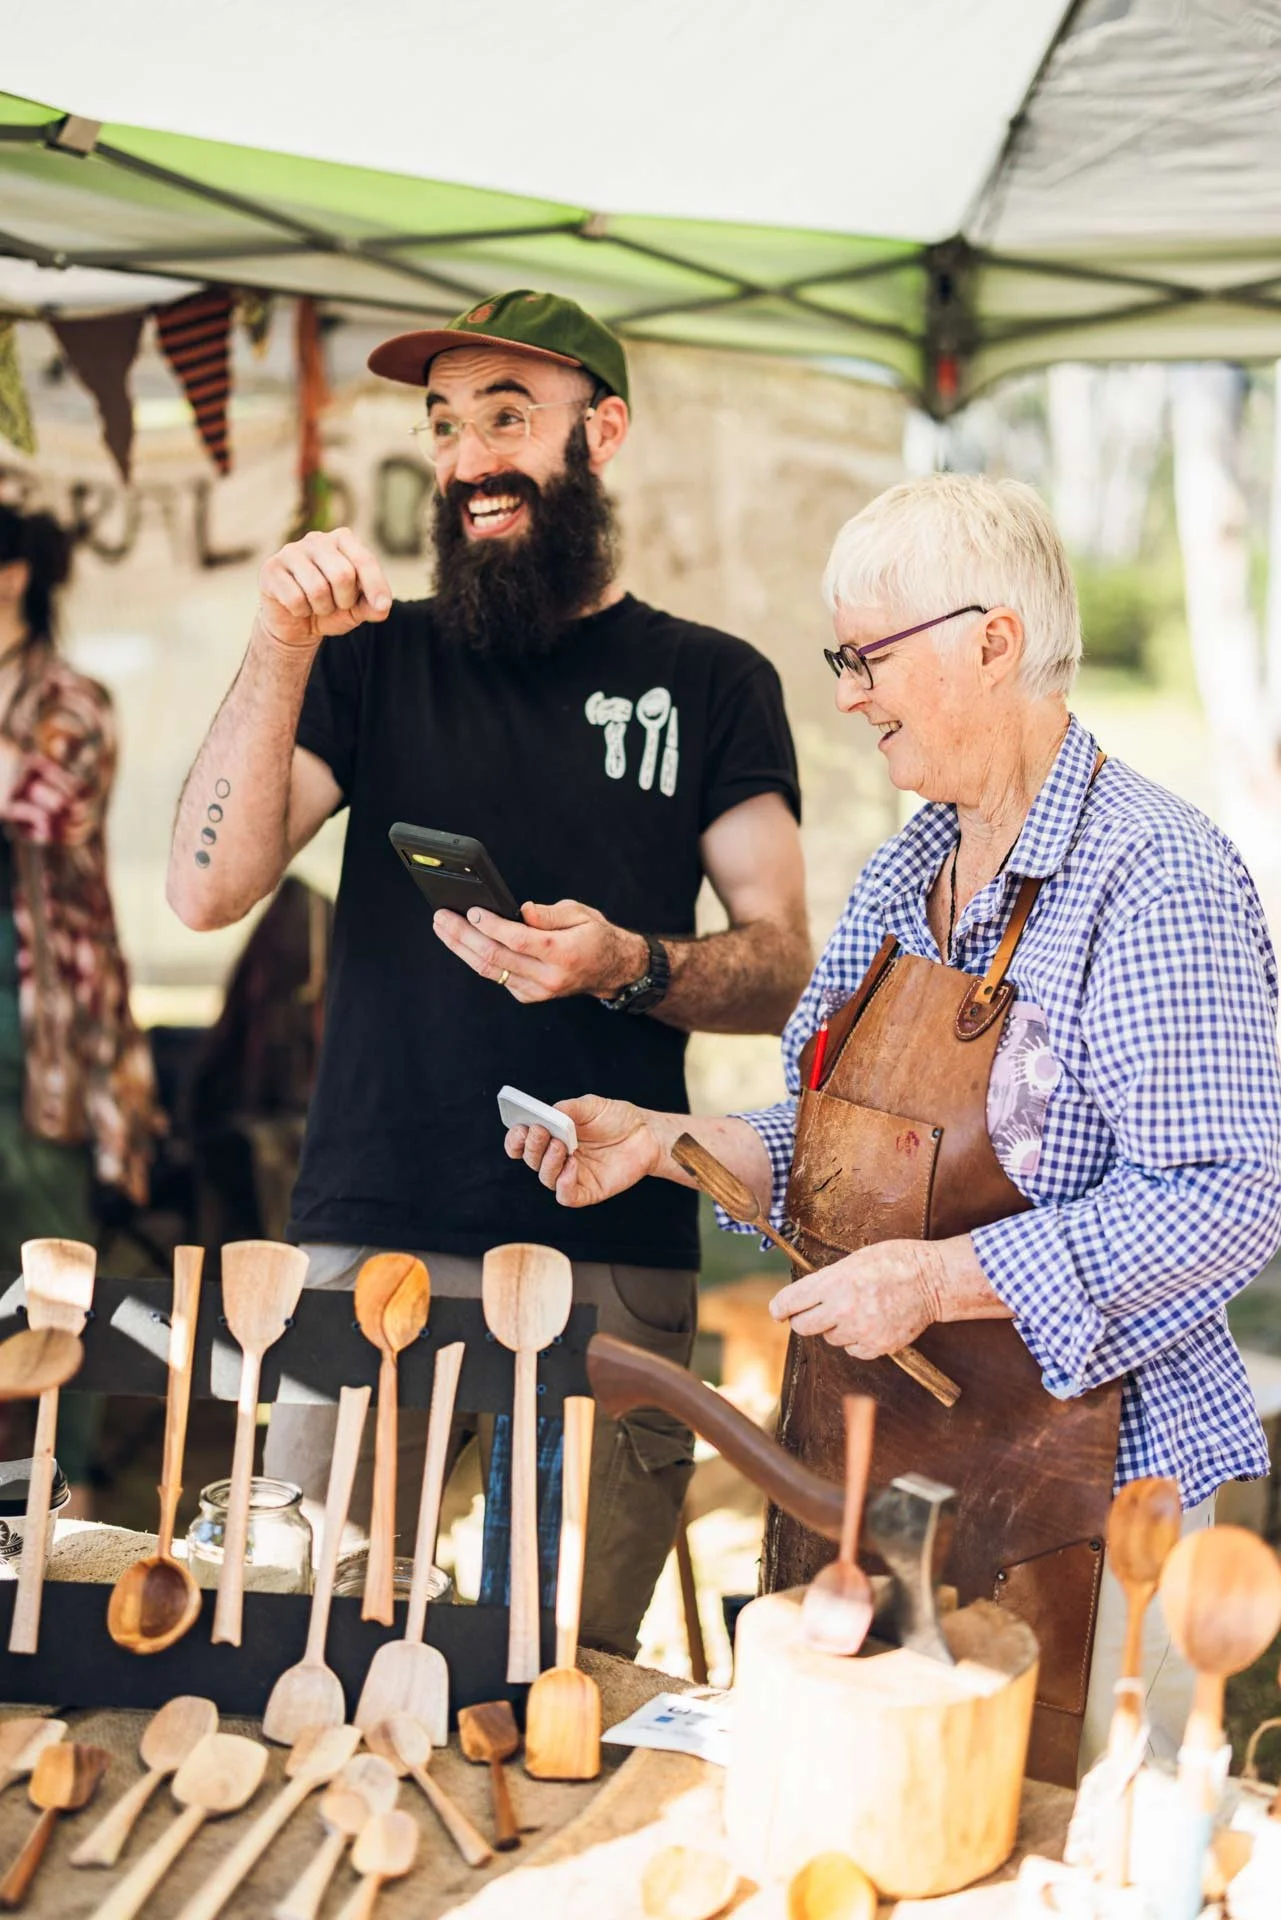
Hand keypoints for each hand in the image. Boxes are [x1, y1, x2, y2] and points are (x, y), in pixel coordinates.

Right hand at [257, 528, 391, 649]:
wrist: (296, 624)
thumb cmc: (331, 608)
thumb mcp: (358, 609)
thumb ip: (374, 606)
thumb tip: (381, 607)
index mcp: (342, 540)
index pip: (364, 560)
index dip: (375, 586)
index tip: (381, 607)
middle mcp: (316, 539)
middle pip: (342, 574)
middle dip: (344, 600)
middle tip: (337, 604)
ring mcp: (290, 551)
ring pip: (317, 588)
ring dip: (322, 608)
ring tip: (317, 606)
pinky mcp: (270, 569)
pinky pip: (295, 599)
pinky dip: (301, 611)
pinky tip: (297, 607)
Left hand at [433, 898, 646, 1002]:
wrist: (611, 970)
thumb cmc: (595, 936)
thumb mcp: (580, 914)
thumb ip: (549, 914)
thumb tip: (522, 911)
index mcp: (562, 953)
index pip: (517, 939)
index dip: (491, 925)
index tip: (471, 911)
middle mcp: (548, 976)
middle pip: (495, 957)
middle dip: (463, 936)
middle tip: (442, 917)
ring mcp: (537, 990)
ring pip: (490, 971)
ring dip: (462, 948)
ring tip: (443, 928)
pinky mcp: (529, 995)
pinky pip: (497, 977)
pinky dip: (478, 959)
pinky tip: (463, 942)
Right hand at [505, 1094, 660, 1207]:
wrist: (647, 1134)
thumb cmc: (616, 1118)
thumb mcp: (590, 1106)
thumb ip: (567, 1109)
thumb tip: (546, 1113)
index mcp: (551, 1136)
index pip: (521, 1143)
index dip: (515, 1139)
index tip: (520, 1128)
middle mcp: (557, 1158)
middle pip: (531, 1160)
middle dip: (531, 1146)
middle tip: (540, 1131)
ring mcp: (572, 1175)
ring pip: (545, 1178)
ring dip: (548, 1162)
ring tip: (562, 1145)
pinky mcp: (588, 1191)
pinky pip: (566, 1196)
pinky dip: (563, 1184)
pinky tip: (572, 1166)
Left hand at [768, 1240, 942, 1356]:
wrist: (932, 1280)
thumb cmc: (894, 1262)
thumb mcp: (854, 1260)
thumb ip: (827, 1279)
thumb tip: (804, 1295)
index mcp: (835, 1282)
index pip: (792, 1301)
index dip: (780, 1308)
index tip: (777, 1311)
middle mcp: (844, 1308)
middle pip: (804, 1326)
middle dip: (803, 1319)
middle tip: (811, 1313)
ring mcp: (861, 1330)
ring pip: (830, 1338)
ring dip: (835, 1328)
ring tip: (856, 1310)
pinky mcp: (877, 1347)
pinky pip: (852, 1350)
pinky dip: (856, 1340)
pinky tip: (869, 1323)